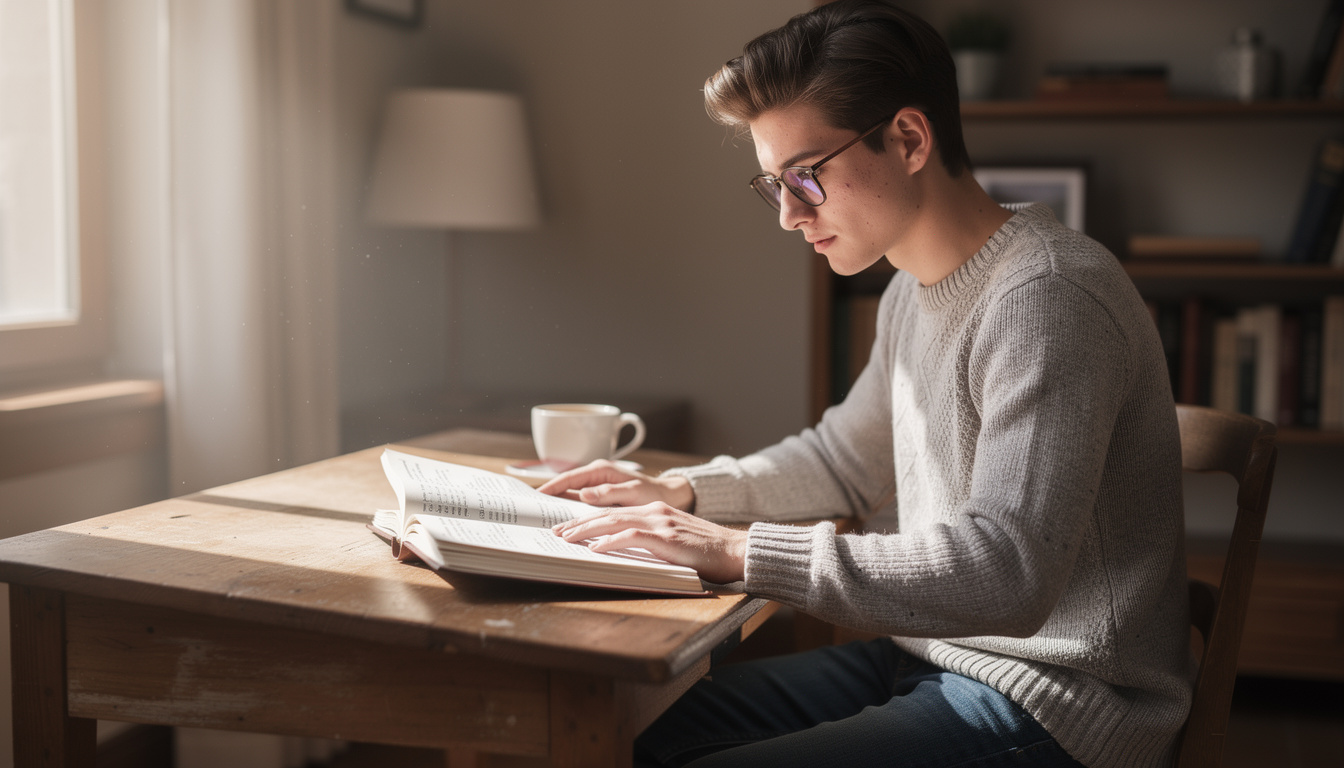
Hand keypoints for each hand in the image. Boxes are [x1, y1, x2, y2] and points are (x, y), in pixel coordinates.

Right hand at [537, 460, 695, 510]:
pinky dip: (570, 511)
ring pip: (571, 496)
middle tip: (534, 512)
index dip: (551, 486)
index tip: (537, 496)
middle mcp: (596, 476)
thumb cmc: (652, 492)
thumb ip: (609, 492)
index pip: (569, 477)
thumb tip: (584, 494)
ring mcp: (597, 487)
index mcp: (601, 470)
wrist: (667, 496)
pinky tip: (564, 522)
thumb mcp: (633, 492)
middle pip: (566, 486)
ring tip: (544, 520)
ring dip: (559, 506)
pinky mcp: (600, 497)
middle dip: (550, 498)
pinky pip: (580, 503)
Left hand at [552, 503, 745, 583]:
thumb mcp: (674, 541)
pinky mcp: (667, 537)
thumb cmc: (707, 552)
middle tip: (557, 532)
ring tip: (566, 538)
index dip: (589, 519)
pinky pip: (632, 536)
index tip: (569, 527)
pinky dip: (611, 541)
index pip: (615, 513)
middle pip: (609, 514)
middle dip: (579, 522)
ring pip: (615, 521)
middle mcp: (656, 511)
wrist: (736, 551)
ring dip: (587, 530)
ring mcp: (661, 522)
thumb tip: (621, 551)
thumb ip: (650, 541)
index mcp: (656, 511)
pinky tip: (595, 548)